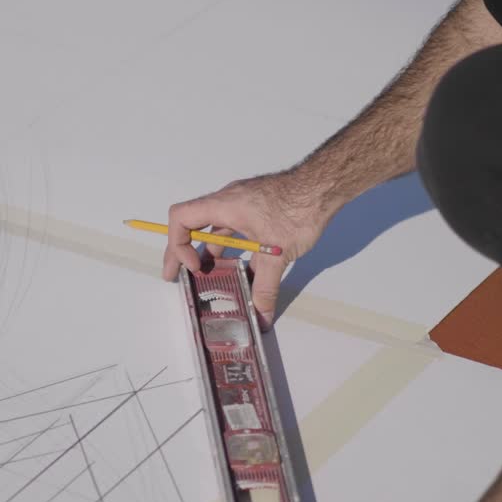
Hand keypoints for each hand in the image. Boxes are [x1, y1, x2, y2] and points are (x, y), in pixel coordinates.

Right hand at [160, 173, 329, 329]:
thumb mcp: (277, 254)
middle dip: (182, 251)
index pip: (181, 218)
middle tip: (176, 275)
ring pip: (214, 227)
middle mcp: (228, 201)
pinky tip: (240, 265)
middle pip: (192, 224)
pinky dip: (230, 245)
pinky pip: (233, 227)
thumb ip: (266, 287)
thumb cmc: (298, 209)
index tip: (194, 267)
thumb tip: (261, 315)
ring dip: (208, 250)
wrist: (324, 185)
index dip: (178, 245)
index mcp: (224, 205)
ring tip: (208, 274)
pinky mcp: (256, 208)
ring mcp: (242, 203)